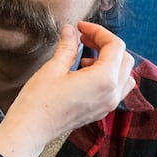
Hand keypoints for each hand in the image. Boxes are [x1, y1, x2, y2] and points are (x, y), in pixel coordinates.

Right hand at [0, 22, 134, 156]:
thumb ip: (67, 46)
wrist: (31, 129)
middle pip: (124, 58)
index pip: (115, 46)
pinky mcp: (101, 111)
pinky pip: (117, 88)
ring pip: (125, 74)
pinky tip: (85, 73)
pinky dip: (108, 75)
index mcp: (104, 79)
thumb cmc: (39, 100)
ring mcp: (109, 104)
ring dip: (111, 60)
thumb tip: (70, 30)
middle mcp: (113, 93)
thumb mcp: (53, 68)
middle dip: (105, 44)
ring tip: (86, 56)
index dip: (98, 31)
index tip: (80, 27)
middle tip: (83, 37)